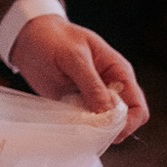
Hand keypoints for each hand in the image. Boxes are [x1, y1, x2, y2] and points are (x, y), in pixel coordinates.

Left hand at [9, 16, 147, 143]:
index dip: (128, 123)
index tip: (108, 128)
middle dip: (108, 129)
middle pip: (123, 121)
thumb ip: (92, 85)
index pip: (138, 107)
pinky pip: (84, 124)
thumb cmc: (54, 39)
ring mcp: (92, 98)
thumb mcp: (74, 57)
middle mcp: (110, 88)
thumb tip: (108, 113)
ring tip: (73, 121)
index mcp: (118, 73)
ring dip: (91, 130)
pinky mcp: (75, 105)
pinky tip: (65, 122)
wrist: (28, 36)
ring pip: (103, 126)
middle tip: (87, 126)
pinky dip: (77, 128)